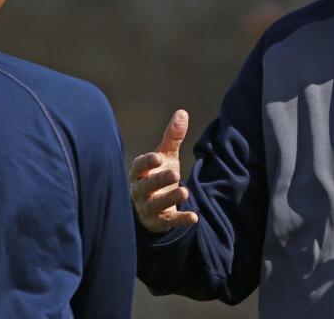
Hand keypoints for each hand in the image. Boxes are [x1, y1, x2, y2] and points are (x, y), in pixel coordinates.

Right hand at [130, 109, 199, 232]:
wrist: (153, 206)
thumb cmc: (157, 174)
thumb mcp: (166, 156)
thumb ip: (173, 137)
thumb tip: (183, 112)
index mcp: (139, 172)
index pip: (139, 166)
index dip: (147, 162)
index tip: (158, 157)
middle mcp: (140, 190)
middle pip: (146, 186)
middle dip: (159, 180)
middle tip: (175, 173)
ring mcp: (148, 207)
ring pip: (155, 205)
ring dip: (169, 198)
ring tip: (185, 191)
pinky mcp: (159, 221)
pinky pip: (169, 221)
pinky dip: (180, 219)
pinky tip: (194, 217)